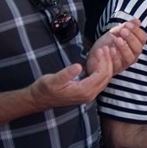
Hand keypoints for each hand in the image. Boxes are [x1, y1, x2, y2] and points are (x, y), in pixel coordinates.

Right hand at [30, 19, 145, 108]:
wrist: (38, 99)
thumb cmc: (44, 89)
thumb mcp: (52, 80)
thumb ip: (66, 74)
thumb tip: (78, 66)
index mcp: (83, 91)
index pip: (101, 74)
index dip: (104, 60)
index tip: (101, 49)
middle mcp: (89, 95)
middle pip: (106, 77)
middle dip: (108, 61)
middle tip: (105, 48)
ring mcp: (89, 95)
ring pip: (105, 79)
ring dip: (106, 65)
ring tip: (104, 52)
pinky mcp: (87, 93)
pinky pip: (100, 81)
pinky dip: (102, 70)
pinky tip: (99, 61)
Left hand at [86, 18, 145, 76]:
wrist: (94, 54)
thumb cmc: (107, 43)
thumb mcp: (115, 33)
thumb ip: (126, 27)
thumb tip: (137, 21)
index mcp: (135, 45)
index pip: (143, 39)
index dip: (137, 31)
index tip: (128, 24)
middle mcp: (133, 55)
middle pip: (138, 49)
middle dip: (131, 39)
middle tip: (123, 31)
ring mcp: (124, 64)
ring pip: (130, 58)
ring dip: (124, 48)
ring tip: (117, 40)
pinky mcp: (115, 70)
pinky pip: (117, 65)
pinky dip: (114, 57)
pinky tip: (110, 49)